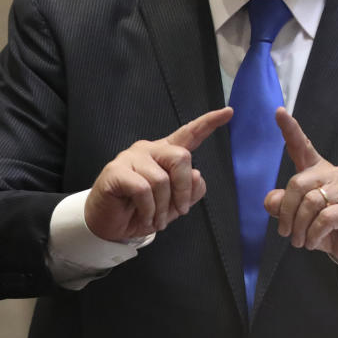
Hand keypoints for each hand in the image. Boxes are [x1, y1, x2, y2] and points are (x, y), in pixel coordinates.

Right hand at [84, 107, 232, 240]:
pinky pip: (142, 189)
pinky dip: (148, 210)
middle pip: (180, 157)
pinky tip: (144, 218)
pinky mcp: (116, 170)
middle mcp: (150, 150)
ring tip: (155, 220)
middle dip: (183, 189)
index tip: (229, 112)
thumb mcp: (173, 206)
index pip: (189, 134)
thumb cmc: (142, 211)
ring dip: (162, 208)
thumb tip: (196, 175)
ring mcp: (131, 158)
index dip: (209, 123)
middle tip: (179, 211)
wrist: (109, 225)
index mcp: (166, 154)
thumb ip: (190, 190)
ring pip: (161, 179)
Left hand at [264, 108, 337, 270]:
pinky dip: (313, 234)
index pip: (302, 146)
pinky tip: (313, 241)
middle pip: (297, 183)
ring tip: (300, 241)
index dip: (289, 129)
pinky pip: (324, 218)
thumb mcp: (299, 219)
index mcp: (317, 171)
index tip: (278, 112)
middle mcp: (333, 173)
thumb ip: (283, 207)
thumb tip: (271, 201)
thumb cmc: (329, 228)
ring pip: (310, 202)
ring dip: (299, 228)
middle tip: (285, 233)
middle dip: (286, 212)